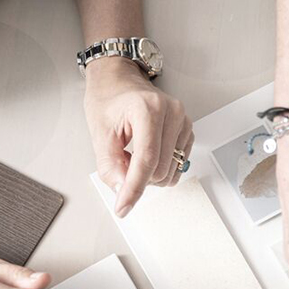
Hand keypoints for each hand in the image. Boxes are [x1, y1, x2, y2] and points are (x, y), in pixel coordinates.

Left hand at [84, 57, 193, 217]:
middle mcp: (172, 113)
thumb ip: (109, 165)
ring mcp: (184, 122)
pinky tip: (148, 154)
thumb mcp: (100, 132)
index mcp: (148, 109)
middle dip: (138, 177)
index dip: (133, 189)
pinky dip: (159, 169)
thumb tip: (122, 190)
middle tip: (122, 161)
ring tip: (133, 155)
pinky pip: (177, 167)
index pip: (146, 160)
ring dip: (149, 174)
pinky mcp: (188, 132)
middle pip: (159, 171)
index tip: (123, 207)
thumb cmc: (109, 101)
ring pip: (170, 173)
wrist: (119, 81)